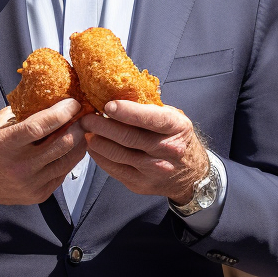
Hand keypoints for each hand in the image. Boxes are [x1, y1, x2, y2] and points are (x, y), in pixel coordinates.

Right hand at [0, 99, 84, 211]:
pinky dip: (70, 158)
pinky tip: (70, 148)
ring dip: (79, 142)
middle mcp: (19, 166)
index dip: (61, 113)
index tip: (73, 103)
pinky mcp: (39, 195)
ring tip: (80, 130)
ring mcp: (30, 183)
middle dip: (78, 126)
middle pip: (62, 144)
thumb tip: (53, 98)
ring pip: (68, 160)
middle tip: (83, 116)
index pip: (39, 127)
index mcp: (4, 144)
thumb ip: (24, 113)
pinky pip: (63, 173)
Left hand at [80, 101, 208, 203]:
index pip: (151, 119)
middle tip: (87, 118)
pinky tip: (94, 146)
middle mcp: (167, 150)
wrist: (191, 174)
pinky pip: (113, 169)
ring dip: (97, 141)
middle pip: (128, 137)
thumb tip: (117, 92)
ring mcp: (154, 170)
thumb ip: (150, 108)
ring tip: (86, 131)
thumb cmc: (177, 138)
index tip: (108, 105)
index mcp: (176, 128)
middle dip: (102, 126)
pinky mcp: (141, 184)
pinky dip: (99, 156)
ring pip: (117, 154)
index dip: (127, 111)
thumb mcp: (173, 118)